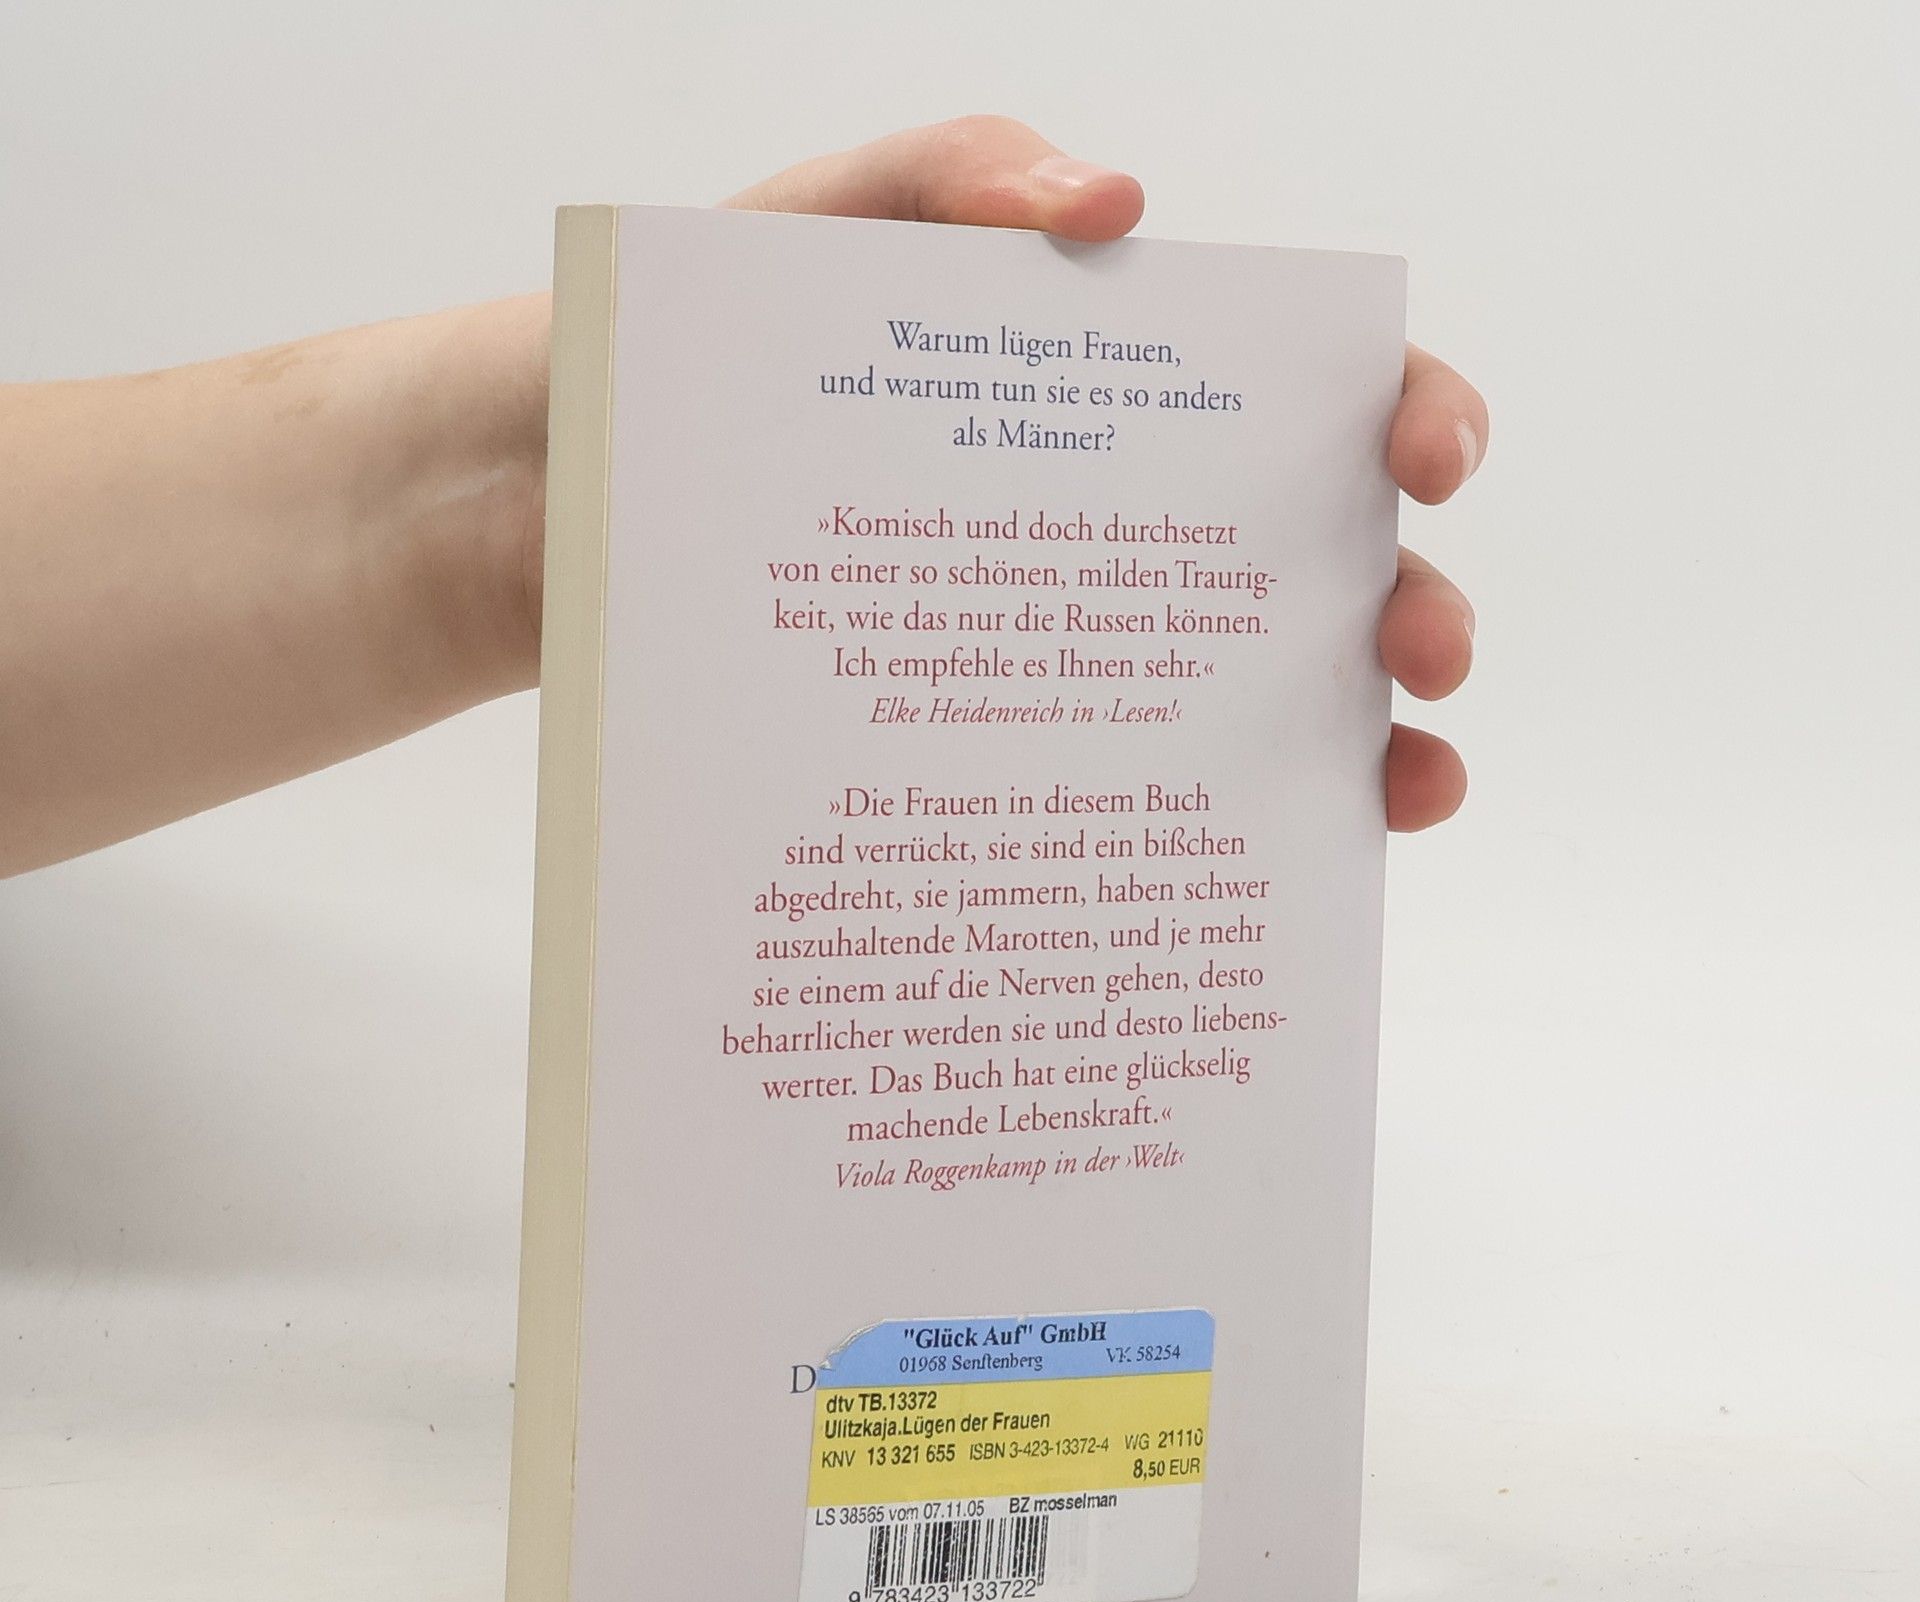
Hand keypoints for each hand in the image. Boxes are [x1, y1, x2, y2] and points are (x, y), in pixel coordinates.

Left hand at [724, 116, 1484, 831]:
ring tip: (1402, 788)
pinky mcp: (1009, 758)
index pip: (1316, 395)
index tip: (1423, 462)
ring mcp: (1077, 657)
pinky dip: (1222, 837)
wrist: (570, 506)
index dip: (1412, 413)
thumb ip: (956, 181)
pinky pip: (1137, 805)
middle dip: (1416, 606)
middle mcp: (1129, 536)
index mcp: (1124, 402)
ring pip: (1268, 708)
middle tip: (1418, 651)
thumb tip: (1118, 204)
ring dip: (1369, 748)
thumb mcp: (822, 235)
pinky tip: (1251, 873)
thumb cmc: (703, 360)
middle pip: (1329, 571)